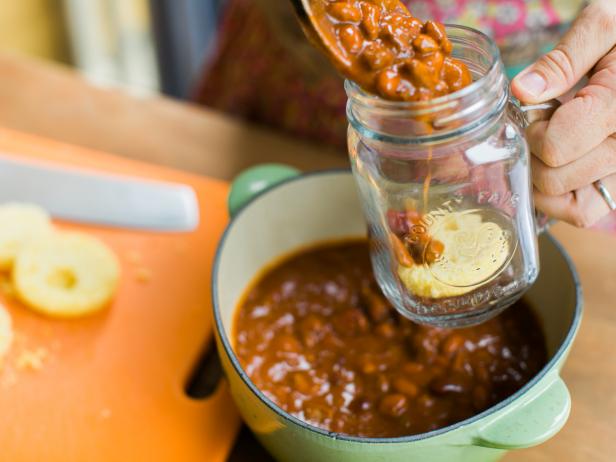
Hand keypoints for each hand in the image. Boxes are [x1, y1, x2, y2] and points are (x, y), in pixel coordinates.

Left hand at [511, 0, 615, 226]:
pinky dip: (564, 196)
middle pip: (555, 179)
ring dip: (547, 178)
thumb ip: (563, 60)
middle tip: (547, 124)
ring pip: (572, 206)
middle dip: (536, 153)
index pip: (555, 146)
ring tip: (558, 141)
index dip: (533, 130)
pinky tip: (563, 162)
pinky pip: (586, 211)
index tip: (538, 109)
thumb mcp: (605, 24)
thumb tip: (523, 91)